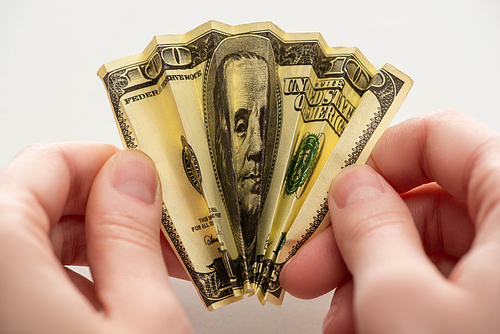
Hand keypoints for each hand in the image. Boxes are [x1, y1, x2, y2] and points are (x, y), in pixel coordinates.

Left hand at [0, 143, 190, 332]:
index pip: (44, 164)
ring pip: (40, 244)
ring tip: (155, 265)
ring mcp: (0, 303)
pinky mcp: (11, 322)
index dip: (105, 162)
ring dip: (101, 247)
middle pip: (39, 204)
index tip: (148, 176)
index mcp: (2, 258)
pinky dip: (83, 278)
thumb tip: (133, 177)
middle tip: (160, 224)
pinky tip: (126, 295)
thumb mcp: (142, 319)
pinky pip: (36, 281)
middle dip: (108, 208)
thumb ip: (131, 236)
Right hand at [281, 109, 499, 332]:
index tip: (332, 191)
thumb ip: (370, 230)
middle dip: (358, 237)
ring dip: (371, 278)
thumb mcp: (403, 301)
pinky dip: (402, 301)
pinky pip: (448, 285)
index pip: (441, 136)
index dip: (375, 158)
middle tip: (311, 267)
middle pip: (428, 200)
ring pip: (431, 249)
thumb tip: (350, 188)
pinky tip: (368, 326)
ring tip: (342, 317)